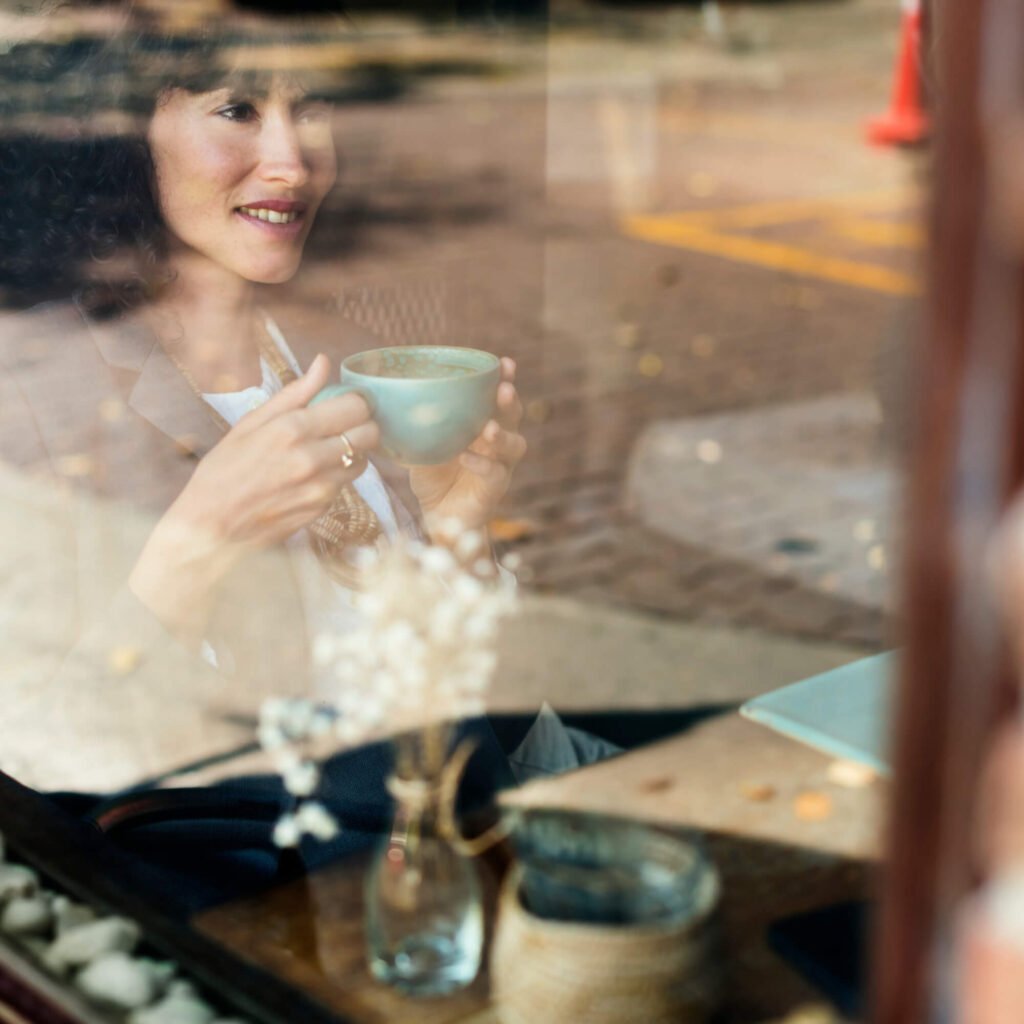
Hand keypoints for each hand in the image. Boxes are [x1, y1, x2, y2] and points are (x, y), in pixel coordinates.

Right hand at [129, 354, 378, 636]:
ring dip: (351, 451)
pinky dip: (336, 475)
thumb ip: (294, 393)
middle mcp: (313, 458)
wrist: (210, 527)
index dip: (358, 401)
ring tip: (323, 450)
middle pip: (369, 434)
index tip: (348, 401)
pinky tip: (310, 474)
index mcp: (292, 429)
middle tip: (344, 424)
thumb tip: (324, 363)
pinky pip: (345, 484)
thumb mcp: (250, 423)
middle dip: (363, 424)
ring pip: (362, 460)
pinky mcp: (323, 508)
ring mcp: (321, 487)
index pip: (356, 407)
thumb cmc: (222, 471)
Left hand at [408, 357, 525, 538]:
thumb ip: (417, 425)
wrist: (436, 515)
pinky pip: (495, 474)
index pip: (497, 397)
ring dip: (502, 434)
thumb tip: (385, 401)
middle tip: (504, 390)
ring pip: (514, 445)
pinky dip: (481, 464)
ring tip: (488, 428)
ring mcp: (500, 465)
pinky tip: (466, 457)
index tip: (504, 363)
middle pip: (513, 417)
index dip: (503, 379)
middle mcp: (497, 442)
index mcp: (483, 424)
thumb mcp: (422, 445)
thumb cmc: (433, 476)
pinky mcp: (494, 489)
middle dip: (510, 402)